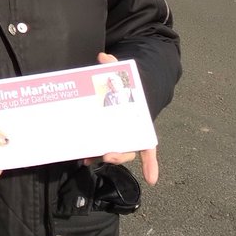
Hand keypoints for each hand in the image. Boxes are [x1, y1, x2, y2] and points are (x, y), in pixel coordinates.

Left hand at [87, 52, 158, 184]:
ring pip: (111, 151)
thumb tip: (103, 57)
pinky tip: (84, 159)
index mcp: (140, 123)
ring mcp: (117, 136)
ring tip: (87, 158)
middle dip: (118, 155)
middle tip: (107, 155)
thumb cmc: (126, 88)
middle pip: (127, 150)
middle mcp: (130, 133)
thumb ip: (114, 66)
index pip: (149, 145)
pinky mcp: (104, 135)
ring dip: (101, 157)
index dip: (151, 162)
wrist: (125, 91)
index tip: (151, 178)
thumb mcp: (123, 76)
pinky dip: (93, 154)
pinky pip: (99, 147)